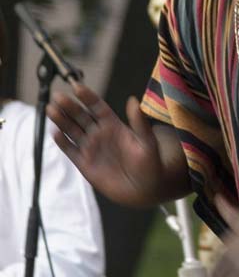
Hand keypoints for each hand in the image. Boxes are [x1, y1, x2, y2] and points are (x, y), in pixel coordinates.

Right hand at [47, 82, 164, 205]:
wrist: (144, 189)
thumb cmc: (150, 164)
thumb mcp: (147, 142)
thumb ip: (139, 122)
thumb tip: (133, 100)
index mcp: (114, 125)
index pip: (97, 107)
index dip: (87, 97)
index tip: (77, 86)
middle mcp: (100, 133)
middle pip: (81, 116)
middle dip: (69, 106)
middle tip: (58, 96)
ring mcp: (91, 147)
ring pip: (72, 130)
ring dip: (61, 120)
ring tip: (51, 109)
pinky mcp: (85, 163)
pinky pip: (71, 150)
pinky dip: (62, 142)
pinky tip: (56, 133)